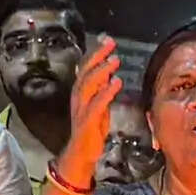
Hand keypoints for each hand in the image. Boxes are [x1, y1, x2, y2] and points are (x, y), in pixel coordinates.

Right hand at [61, 40, 122, 173]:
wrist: (81, 153)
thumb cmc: (91, 130)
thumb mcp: (99, 107)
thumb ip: (102, 91)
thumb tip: (110, 75)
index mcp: (80, 93)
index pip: (86, 68)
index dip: (96, 53)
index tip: (106, 41)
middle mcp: (79, 98)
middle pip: (86, 72)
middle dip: (98, 56)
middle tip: (110, 44)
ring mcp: (82, 108)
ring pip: (89, 84)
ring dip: (102, 71)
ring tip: (114, 60)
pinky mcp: (88, 120)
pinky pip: (97, 103)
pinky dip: (106, 92)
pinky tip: (116, 83)